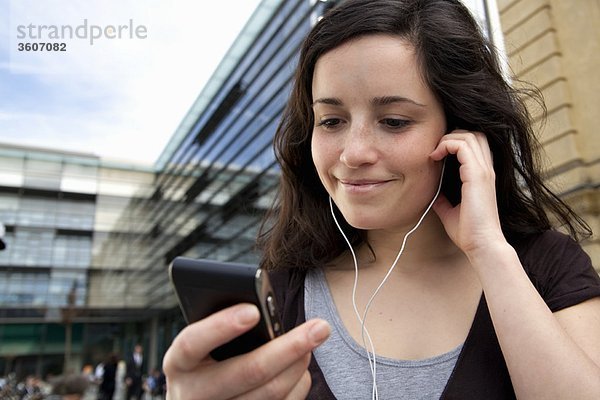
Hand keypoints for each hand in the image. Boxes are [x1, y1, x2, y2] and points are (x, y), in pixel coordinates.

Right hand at [163, 303, 329, 399]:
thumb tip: (264, 313)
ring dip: (298, 364)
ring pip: (270, 393)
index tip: (253, 311)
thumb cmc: (205, 361)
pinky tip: (302, 367)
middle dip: (289, 347)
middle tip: (320, 327)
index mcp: (178, 364)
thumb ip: (222, 328)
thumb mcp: (203, 344)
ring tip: (313, 341)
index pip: (192, 343)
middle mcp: (191, 394)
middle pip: (246, 372)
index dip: (221, 326)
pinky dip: (297, 385)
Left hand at [429, 130, 506, 256]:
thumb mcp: (450, 210)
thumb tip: (432, 193)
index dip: (455, 142)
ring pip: (469, 135)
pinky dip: (446, 145)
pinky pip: (462, 145)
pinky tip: (435, 157)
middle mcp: (486, 169)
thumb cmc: (468, 232)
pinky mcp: (477, 175)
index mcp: (482, 176)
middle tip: (435, 151)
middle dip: (451, 135)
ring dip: (447, 139)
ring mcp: (484, 170)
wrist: (481, 244)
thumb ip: (443, 199)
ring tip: (434, 153)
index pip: (475, 144)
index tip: (436, 156)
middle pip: (474, 134)